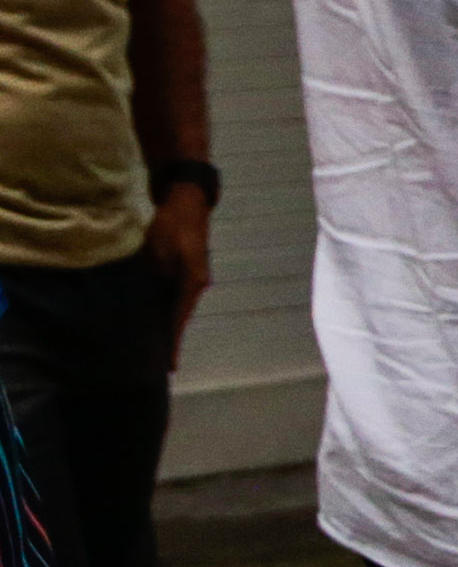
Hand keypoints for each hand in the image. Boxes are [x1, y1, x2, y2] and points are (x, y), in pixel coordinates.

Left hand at [147, 186, 207, 373]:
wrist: (185, 199)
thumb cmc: (173, 224)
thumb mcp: (163, 253)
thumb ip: (160, 281)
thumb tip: (156, 309)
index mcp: (192, 284)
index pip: (179, 321)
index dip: (173, 344)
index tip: (170, 367)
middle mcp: (194, 284)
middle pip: (179, 318)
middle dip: (171, 339)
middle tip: (162, 363)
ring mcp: (190, 276)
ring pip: (175, 307)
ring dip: (167, 325)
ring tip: (155, 345)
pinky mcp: (182, 268)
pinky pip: (172, 296)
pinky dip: (164, 309)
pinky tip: (153, 316)